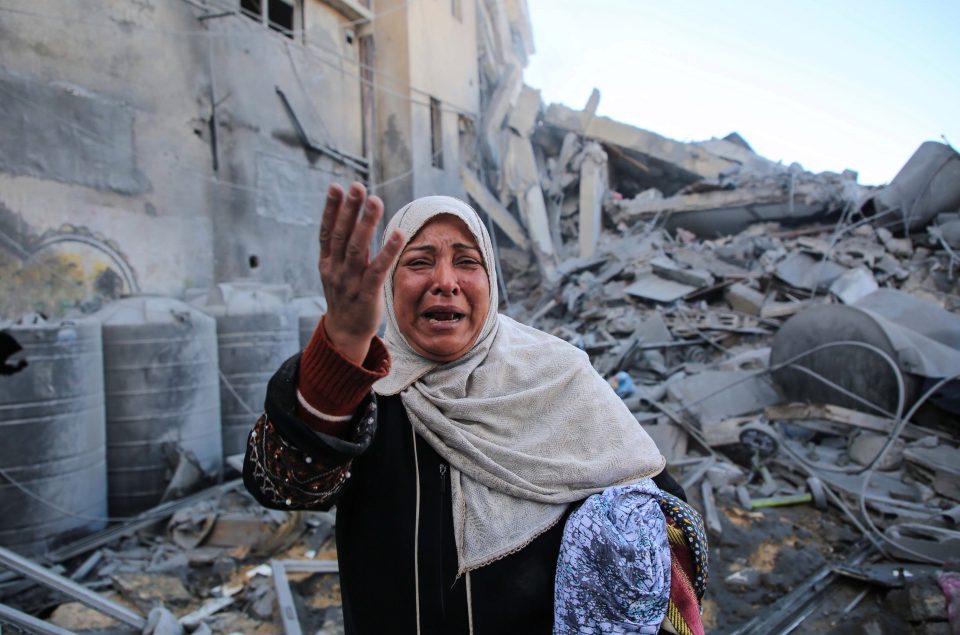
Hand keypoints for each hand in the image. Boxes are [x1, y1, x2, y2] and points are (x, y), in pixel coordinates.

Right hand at [319, 182, 403, 364]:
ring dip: (366, 223)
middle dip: (348, 209)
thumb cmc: (345, 297)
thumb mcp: (337, 272)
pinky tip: (398, 234)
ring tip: (375, 201)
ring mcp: (349, 283)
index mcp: (327, 263)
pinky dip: (387, 251)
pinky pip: (377, 270)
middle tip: (356, 186)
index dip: (330, 209)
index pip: (327, 232)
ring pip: (357, 249)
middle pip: (341, 235)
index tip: (335, 187)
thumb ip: (343, 249)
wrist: (345, 333)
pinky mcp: (366, 294)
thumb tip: (352, 220)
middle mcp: (335, 270)